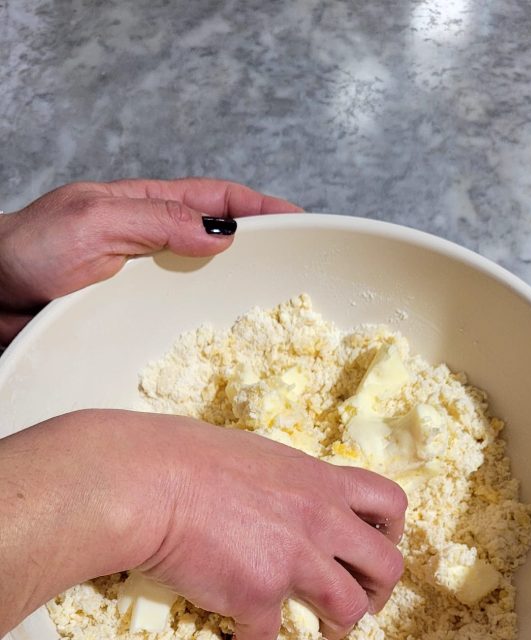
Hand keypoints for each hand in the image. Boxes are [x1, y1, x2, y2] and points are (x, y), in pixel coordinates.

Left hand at [0, 177, 301, 344]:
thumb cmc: (28, 249)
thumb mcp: (95, 220)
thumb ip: (157, 221)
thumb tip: (221, 232)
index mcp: (144, 206)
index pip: (214, 198)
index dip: (259, 205)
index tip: (300, 220)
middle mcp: (150, 245)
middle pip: (217, 244)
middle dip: (259, 254)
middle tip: (300, 274)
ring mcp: (142, 286)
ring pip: (200, 289)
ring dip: (234, 299)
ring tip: (274, 316)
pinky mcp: (130, 321)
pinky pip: (175, 325)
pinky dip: (202, 334)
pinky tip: (223, 348)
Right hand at [0, 410, 405, 639]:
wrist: (148, 484)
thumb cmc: (184, 457)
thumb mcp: (254, 456)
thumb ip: (282, 483)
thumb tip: (276, 498)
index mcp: (320, 482)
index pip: (389, 503)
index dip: (391, 533)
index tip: (377, 547)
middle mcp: (320, 521)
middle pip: (387, 565)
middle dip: (380, 591)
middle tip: (361, 602)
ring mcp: (294, 562)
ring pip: (348, 609)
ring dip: (341, 628)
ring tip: (325, 634)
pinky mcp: (258, 596)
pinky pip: (267, 638)